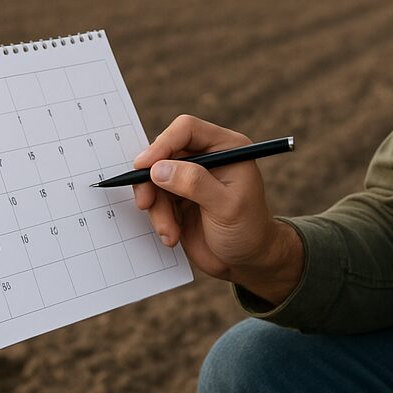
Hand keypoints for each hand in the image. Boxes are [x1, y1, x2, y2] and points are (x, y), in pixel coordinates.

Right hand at [133, 115, 302, 303]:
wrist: (247, 263)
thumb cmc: (248, 230)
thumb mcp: (227, 207)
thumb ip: (195, 184)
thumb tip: (159, 169)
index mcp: (226, 148)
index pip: (187, 130)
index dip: (163, 143)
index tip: (144, 166)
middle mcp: (206, 157)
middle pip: (164, 153)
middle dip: (151, 180)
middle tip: (146, 203)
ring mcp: (190, 178)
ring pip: (155, 179)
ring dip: (156, 207)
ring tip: (170, 232)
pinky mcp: (178, 198)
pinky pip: (155, 200)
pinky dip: (158, 218)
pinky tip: (172, 236)